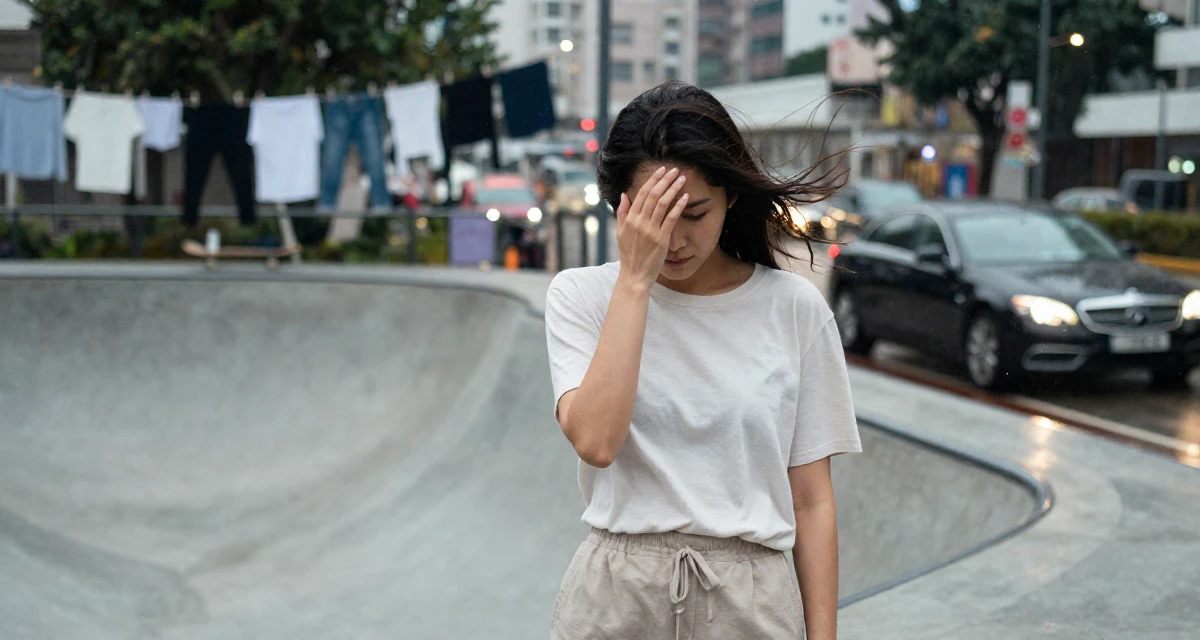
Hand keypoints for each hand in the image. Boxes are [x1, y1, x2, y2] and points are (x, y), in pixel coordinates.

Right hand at [615, 166, 689, 286]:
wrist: (634, 275)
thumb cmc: (629, 255)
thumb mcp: (620, 233)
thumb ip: (622, 213)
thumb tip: (623, 195)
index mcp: (629, 219)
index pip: (641, 194)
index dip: (652, 180)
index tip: (661, 171)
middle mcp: (639, 222)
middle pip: (653, 195)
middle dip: (664, 180)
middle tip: (674, 170)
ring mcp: (650, 230)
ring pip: (662, 203)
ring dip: (673, 189)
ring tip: (682, 179)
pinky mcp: (661, 239)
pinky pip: (671, 218)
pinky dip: (678, 206)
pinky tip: (685, 197)